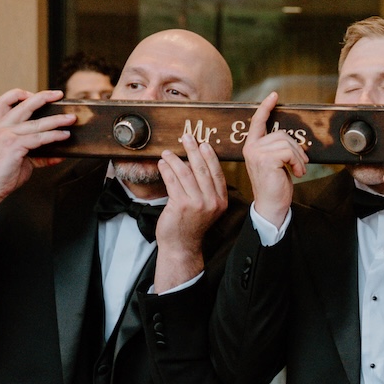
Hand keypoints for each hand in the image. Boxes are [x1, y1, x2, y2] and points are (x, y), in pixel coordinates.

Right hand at [0, 89, 75, 233]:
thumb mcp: (19, 158)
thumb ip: (37, 154)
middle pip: (23, 105)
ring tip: (71, 119)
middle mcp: (0, 127)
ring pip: (36, 123)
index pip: (4, 101)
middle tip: (58, 94)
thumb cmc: (2, 173)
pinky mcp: (14, 146)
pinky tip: (64, 136)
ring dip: (57, 120)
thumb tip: (58, 155)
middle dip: (43, 97)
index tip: (34, 94)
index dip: (19, 94)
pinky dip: (54, 136)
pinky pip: (39, 138)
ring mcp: (6, 136)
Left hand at [154, 130, 229, 290]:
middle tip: (187, 138)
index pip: (217, 173)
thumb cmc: (191, 225)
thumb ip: (205, 189)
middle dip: (193, 151)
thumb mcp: (206, 208)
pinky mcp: (182, 205)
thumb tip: (193, 164)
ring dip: (175, 160)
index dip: (209, 157)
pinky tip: (163, 164)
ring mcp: (197, 204)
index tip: (203, 144)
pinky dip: (167, 170)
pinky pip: (173, 182)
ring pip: (186, 174)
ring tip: (167, 153)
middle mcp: (212, 202)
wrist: (181, 246)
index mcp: (221, 201)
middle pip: (202, 170)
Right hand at [242, 93, 308, 229]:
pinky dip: (298, 162)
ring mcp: (257, 153)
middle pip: (282, 134)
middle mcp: (251, 147)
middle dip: (296, 148)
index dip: (266, 107)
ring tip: (297, 170)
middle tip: (300, 164)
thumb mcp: (276, 163)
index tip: (274, 95)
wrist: (272, 205)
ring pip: (287, 142)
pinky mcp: (265, 159)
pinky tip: (297, 173)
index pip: (258, 122)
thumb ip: (278, 148)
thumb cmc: (276, 185)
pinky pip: (289, 152)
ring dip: (298, 157)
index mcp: (252, 146)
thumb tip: (291, 139)